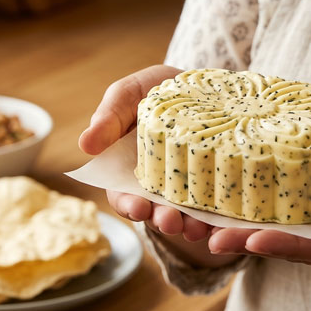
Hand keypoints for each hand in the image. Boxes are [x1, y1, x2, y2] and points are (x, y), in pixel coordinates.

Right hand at [79, 65, 234, 266]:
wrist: (209, 84)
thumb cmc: (161, 89)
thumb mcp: (130, 94)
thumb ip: (109, 116)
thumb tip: (85, 145)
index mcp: (133, 172)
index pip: (125, 197)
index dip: (129, 206)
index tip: (137, 208)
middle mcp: (162, 188)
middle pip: (158, 213)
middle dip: (163, 220)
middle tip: (170, 221)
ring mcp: (194, 191)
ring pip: (190, 218)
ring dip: (191, 226)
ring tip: (196, 227)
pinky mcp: (224, 189)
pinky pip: (223, 211)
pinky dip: (223, 221)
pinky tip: (225, 222)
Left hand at [207, 142, 310, 273]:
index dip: (288, 247)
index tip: (253, 240)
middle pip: (295, 247)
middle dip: (252, 242)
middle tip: (208, 237)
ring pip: (288, 232)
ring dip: (247, 227)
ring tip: (204, 221)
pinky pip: (295, 213)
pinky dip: (263, 207)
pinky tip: (232, 197)